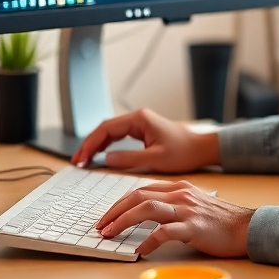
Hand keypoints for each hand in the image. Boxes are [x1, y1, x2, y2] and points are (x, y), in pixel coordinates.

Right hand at [71, 108, 219, 172]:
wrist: (202, 148)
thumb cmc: (183, 152)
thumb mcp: (155, 159)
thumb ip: (128, 159)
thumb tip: (105, 160)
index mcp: (140, 119)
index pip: (106, 128)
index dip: (90, 144)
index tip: (81, 159)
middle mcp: (138, 117)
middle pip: (105, 128)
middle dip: (89, 144)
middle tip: (77, 161)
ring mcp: (140, 123)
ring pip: (110, 131)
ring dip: (96, 145)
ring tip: (83, 160)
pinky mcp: (143, 130)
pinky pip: (119, 136)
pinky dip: (107, 145)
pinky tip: (99, 156)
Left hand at [96, 179, 253, 257]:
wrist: (245, 227)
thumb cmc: (220, 220)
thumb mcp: (193, 204)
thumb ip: (172, 205)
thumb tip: (144, 217)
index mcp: (178, 187)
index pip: (141, 189)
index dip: (120, 202)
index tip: (107, 216)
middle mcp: (180, 194)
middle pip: (138, 196)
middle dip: (115, 211)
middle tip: (101, 226)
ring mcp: (187, 209)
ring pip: (147, 208)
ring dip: (123, 221)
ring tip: (110, 234)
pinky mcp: (194, 227)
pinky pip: (165, 232)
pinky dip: (149, 240)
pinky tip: (140, 250)